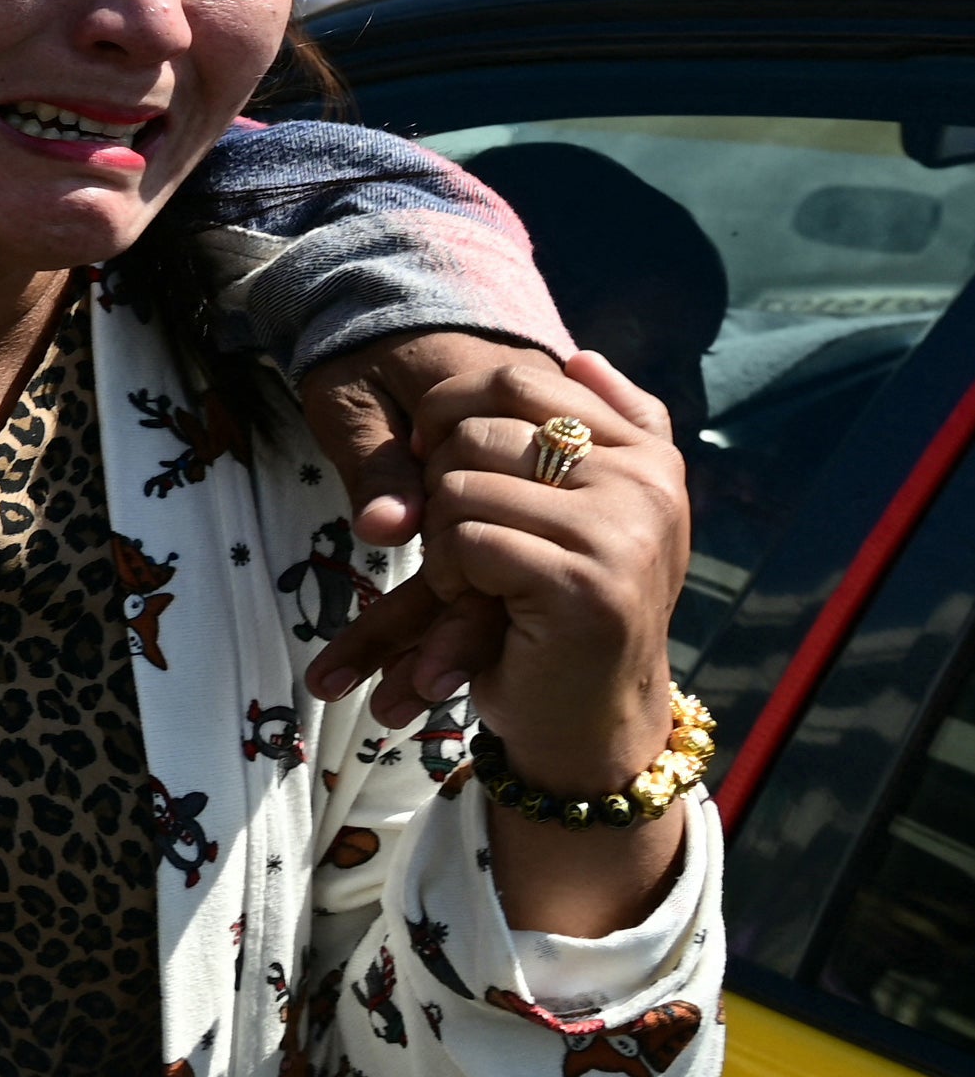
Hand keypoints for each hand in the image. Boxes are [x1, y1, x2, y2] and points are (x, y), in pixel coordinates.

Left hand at [310, 351, 691, 778]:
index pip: (522, 378)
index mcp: (648, 452)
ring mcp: (623, 531)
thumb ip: (601, 429)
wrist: (594, 721)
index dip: (451, 406)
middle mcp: (648, 481)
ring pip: (462, 485)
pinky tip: (478, 608)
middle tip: (459, 537)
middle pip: (479, 427)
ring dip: (442, 540)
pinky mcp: (583, 583)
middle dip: (440, 480)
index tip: (429, 451)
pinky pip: (466, 540)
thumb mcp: (595, 511)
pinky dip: (448, 576)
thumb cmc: (569, 608)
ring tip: (476, 581)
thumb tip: (583, 355)